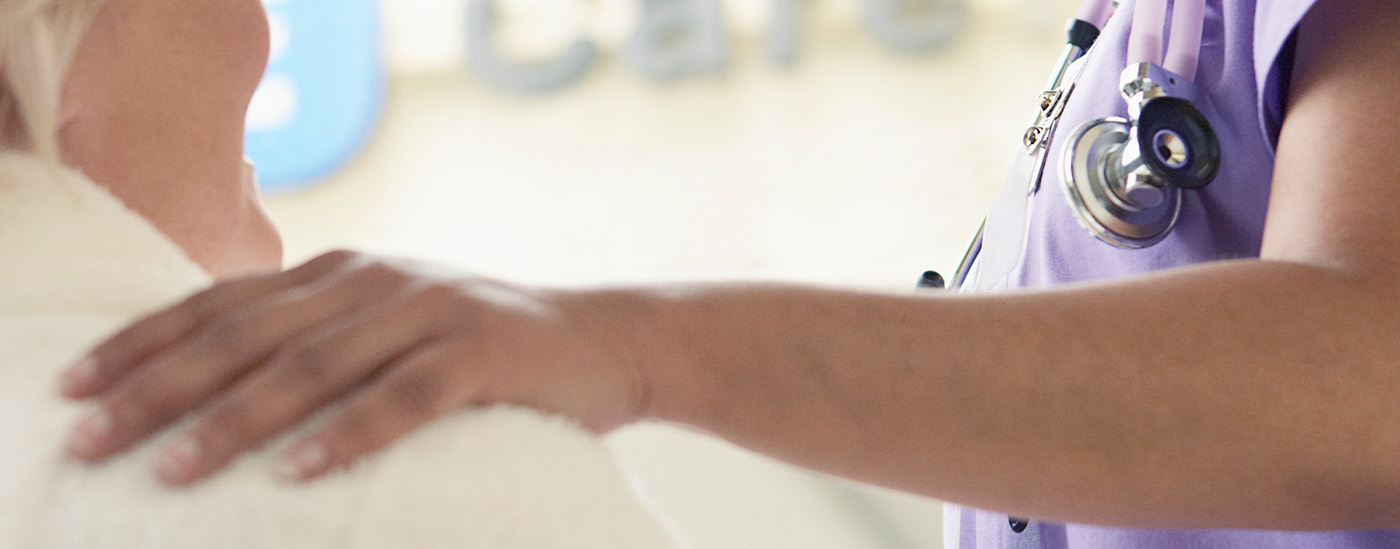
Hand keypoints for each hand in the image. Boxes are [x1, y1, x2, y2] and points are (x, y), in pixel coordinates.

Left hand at [59, 251, 656, 485]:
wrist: (603, 339)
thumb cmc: (482, 351)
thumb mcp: (390, 326)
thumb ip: (318, 336)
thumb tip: (216, 386)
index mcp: (342, 271)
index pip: (220, 303)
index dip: (142, 344)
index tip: (75, 390)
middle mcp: (375, 279)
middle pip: (248, 336)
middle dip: (160, 388)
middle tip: (92, 439)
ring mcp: (429, 310)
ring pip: (314, 366)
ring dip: (237, 418)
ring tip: (172, 469)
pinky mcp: (481, 351)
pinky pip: (405, 397)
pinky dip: (350, 433)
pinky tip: (301, 471)